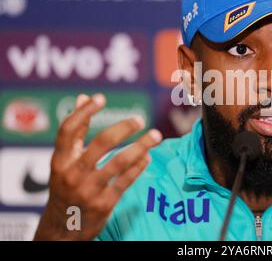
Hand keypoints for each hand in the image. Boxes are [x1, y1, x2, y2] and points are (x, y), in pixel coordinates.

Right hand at [34, 93, 161, 240]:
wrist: (62, 228)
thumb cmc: (65, 186)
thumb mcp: (64, 161)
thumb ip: (75, 131)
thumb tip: (84, 98)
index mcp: (60, 160)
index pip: (68, 130)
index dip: (84, 112)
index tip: (101, 98)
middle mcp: (72, 174)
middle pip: (101, 143)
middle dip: (124, 128)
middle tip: (139, 119)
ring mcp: (89, 190)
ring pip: (119, 162)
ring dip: (141, 146)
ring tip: (156, 135)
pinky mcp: (104, 204)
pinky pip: (126, 181)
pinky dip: (139, 167)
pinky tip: (147, 157)